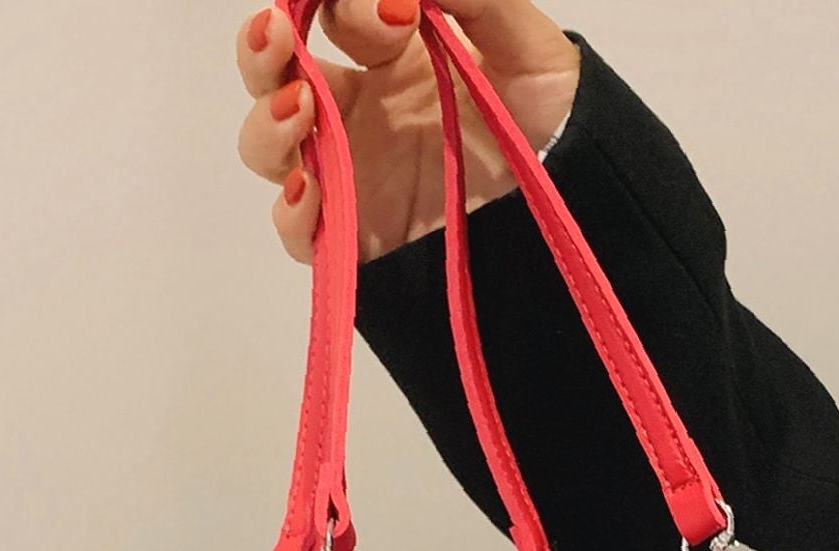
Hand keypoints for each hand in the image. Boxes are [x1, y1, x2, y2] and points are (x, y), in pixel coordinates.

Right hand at [236, 1, 580, 263]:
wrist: (574, 208)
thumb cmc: (549, 121)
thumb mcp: (521, 43)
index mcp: (388, 55)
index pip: (327, 13)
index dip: (339, 0)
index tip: (394, 9)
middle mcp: (358, 112)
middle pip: (275, 73)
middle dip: (265, 48)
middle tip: (281, 31)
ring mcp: (351, 176)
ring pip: (269, 147)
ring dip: (269, 121)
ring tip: (301, 108)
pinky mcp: (357, 239)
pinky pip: (301, 232)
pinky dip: (293, 211)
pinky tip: (309, 187)